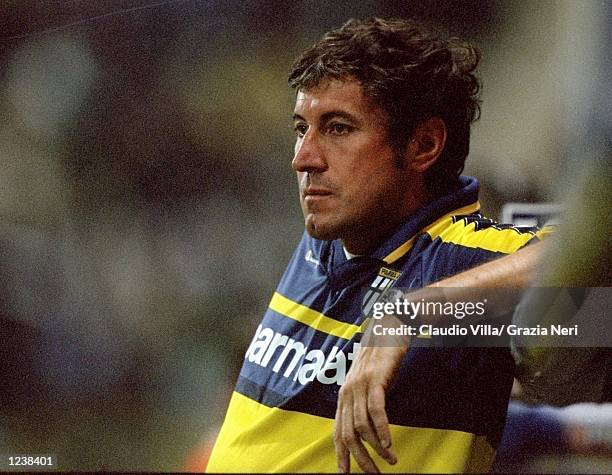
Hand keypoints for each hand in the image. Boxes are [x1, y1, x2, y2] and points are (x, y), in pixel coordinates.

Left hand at [334, 316, 409, 472]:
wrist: (389, 328)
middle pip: (347, 434)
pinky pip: (375, 410)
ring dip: (376, 448)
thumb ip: (366, 404)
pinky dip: (382, 429)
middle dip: (360, 460)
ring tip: (391, 460)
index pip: (337, 431)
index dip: (340, 454)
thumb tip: (371, 431)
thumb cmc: (382, 359)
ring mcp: (359, 385)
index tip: (344, 474)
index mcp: (344, 396)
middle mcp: (347, 392)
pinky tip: (389, 443)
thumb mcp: (370, 384)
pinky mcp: (375, 379)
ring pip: (361, 426)